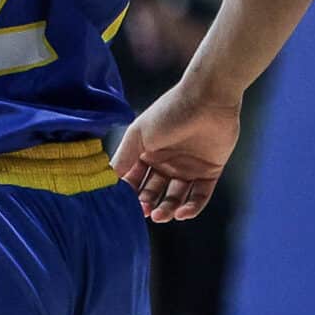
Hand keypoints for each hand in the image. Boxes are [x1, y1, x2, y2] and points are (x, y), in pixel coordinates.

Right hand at [111, 80, 241, 222]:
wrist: (208, 99)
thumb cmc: (169, 111)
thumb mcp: (139, 134)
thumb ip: (123, 158)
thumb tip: (105, 180)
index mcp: (148, 152)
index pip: (135, 179)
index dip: (129, 194)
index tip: (123, 206)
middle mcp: (167, 162)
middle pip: (154, 191)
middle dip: (148, 204)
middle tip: (145, 212)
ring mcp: (188, 168)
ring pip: (176, 197)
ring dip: (168, 209)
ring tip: (161, 215)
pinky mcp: (210, 171)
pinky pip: (200, 196)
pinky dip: (191, 208)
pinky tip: (181, 213)